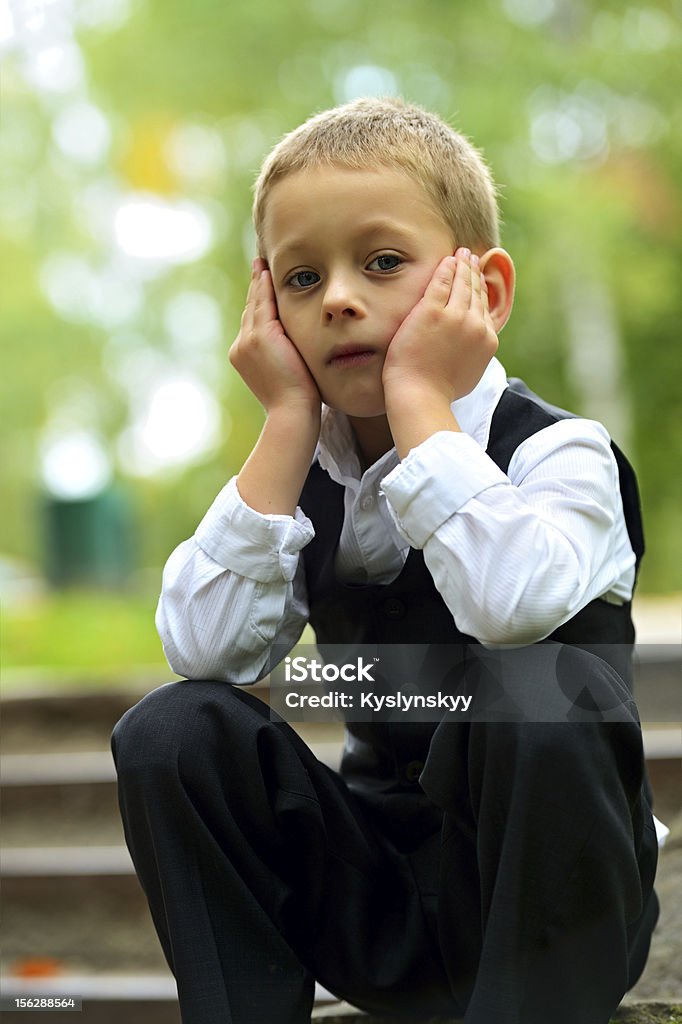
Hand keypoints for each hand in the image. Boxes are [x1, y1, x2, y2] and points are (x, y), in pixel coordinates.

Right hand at [229, 258, 321, 417]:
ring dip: (259, 281)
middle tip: (260, 265)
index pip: (252, 322)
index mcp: (245, 356)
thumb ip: (285, 356)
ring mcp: (248, 340)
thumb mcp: (287, 375)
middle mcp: (241, 346)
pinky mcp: (261, 335)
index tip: (262, 286)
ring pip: (255, 303)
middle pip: (250, 309)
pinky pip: (263, 302)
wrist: (292, 412)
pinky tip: (270, 270)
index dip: (257, 303)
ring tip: (263, 263)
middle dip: (256, 287)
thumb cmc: (297, 402)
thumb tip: (294, 348)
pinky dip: (265, 286)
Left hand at [382, 248, 498, 408]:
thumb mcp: (470, 373)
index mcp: (487, 340)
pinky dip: (447, 268)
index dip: (482, 291)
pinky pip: (442, 281)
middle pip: (477, 292)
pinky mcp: (431, 312)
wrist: (421, 396)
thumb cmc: (438, 391)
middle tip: (472, 258)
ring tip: (461, 254)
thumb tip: (478, 350)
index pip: (485, 308)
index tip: (478, 280)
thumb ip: (477, 355)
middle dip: (475, 272)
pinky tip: (447, 259)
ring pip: (462, 283)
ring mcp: (454, 317)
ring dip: (463, 265)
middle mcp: (476, 325)